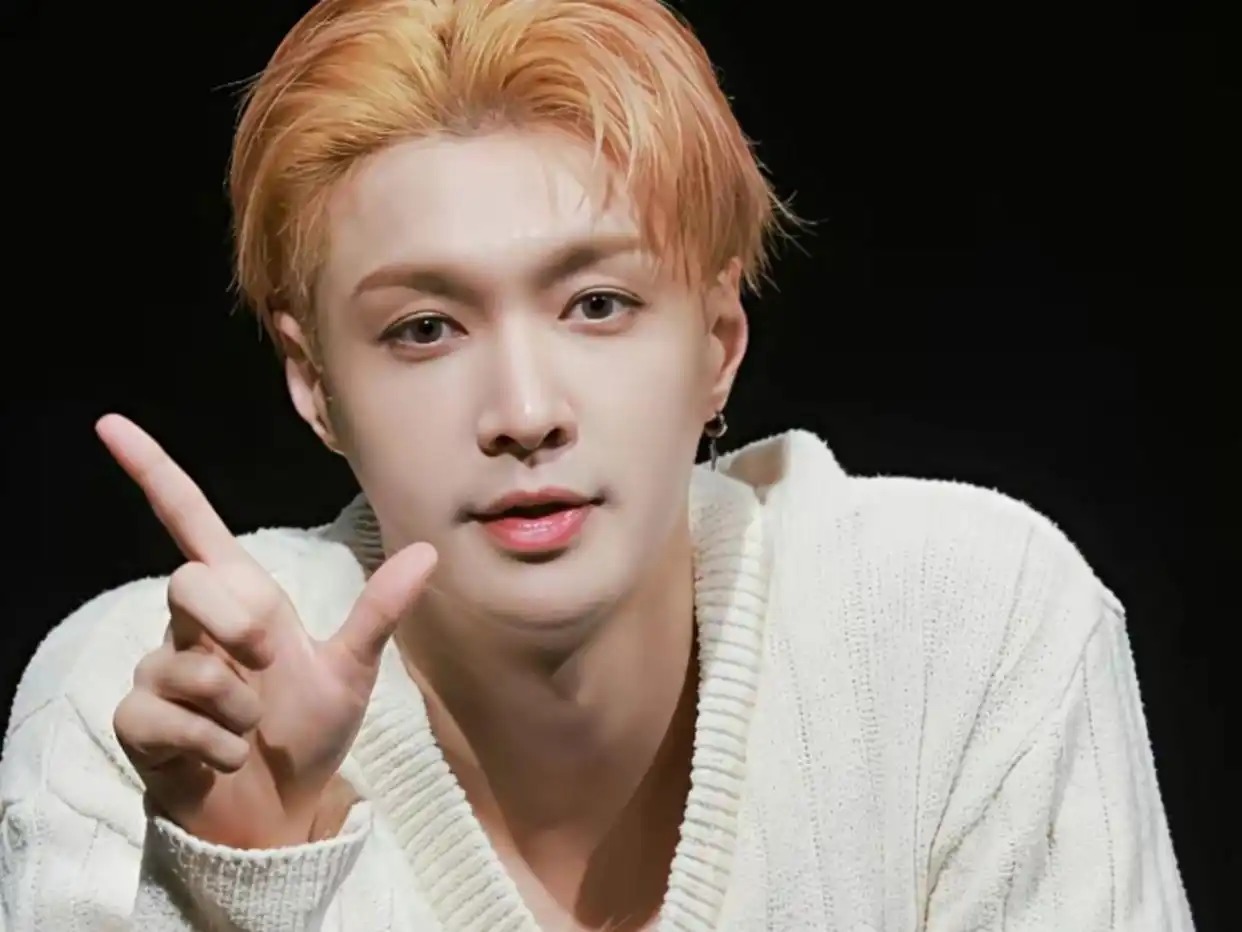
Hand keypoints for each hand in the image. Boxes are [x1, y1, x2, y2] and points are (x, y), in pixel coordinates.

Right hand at [102, 414, 435, 848]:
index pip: (190, 523)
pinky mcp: (138, 722)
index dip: (153, 473)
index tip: (111, 424)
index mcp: (244, 601)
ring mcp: (160, 672)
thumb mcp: (350, 671)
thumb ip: (378, 612)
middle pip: (187, 580)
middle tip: (267, 665)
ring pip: (181, 661)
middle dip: (236, 624)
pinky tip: (224, 758)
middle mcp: (193, 627)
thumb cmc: (306, 733)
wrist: (278, 814)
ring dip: (236, 707)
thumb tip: (427, 551)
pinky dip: (211, 744)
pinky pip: (165, 715)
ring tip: (252, 732)